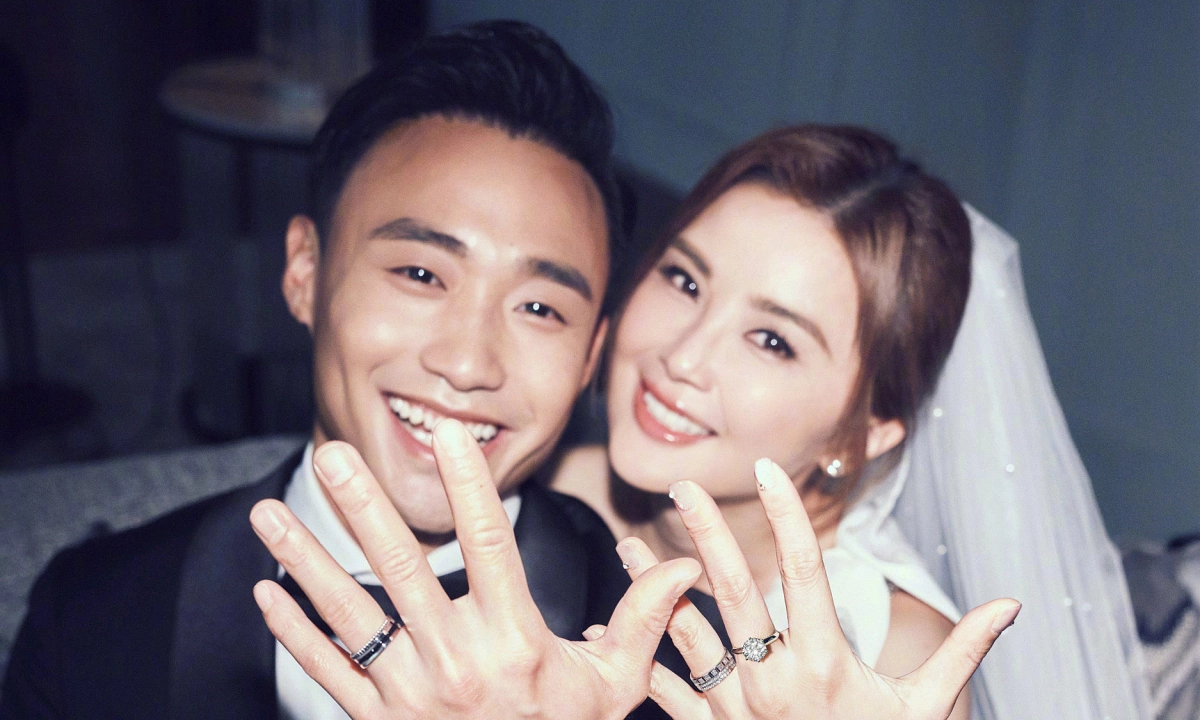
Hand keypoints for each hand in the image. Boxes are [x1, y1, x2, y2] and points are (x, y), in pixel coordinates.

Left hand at [248, 419, 700, 718]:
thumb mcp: (613, 684)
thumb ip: (644, 619)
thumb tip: (683, 566)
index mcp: (513, 642)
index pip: (490, 546)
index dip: (469, 486)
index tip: (449, 434)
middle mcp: (454, 661)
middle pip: (401, 569)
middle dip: (362, 506)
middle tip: (333, 453)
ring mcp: (407, 692)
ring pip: (349, 615)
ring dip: (304, 559)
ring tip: (268, 514)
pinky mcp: (376, 718)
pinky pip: (327, 669)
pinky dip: (293, 630)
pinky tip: (268, 590)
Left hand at [603, 458, 1018, 719]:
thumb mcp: (925, 708)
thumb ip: (963, 651)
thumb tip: (1011, 606)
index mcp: (825, 662)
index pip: (803, 570)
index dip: (786, 514)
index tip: (768, 471)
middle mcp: (773, 680)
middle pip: (733, 591)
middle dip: (705, 533)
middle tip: (682, 486)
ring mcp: (735, 708)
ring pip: (685, 633)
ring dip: (653, 587)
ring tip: (626, 544)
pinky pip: (665, 690)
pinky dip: (638, 658)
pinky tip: (604, 626)